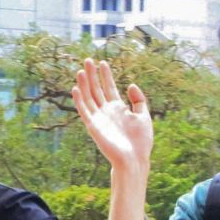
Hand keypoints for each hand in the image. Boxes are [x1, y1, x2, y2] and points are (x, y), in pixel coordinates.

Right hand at [72, 58, 152, 173]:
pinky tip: (76, 88)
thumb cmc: (140, 142)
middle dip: (93, 75)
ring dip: (84, 84)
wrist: (134, 159)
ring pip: (89, 97)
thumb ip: (139, 100)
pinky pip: (84, 111)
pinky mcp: (93, 126)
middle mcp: (107, 111)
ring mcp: (99, 118)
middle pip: (97, 89)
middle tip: (88, 60)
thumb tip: (130, 84)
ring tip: (81, 70)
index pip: (109, 88)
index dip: (106, 76)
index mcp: (118, 109)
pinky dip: (79, 100)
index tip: (103, 63)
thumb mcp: (144, 116)